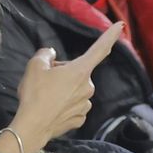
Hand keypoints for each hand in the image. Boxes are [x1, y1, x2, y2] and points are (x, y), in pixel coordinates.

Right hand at [11, 21, 121, 149]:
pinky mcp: (80, 119)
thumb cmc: (35, 94)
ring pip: (75, 90)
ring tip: (46, 96)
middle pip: (78, 72)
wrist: (32, 126)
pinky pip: (73, 106)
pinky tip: (52, 108)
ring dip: (63, 89)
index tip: (120, 26)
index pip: (99, 49)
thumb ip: (45, 54)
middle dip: (64, 72)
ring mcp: (85, 104)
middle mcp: (88, 87)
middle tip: (46, 80)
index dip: (110, 36)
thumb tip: (51, 54)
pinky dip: (64, 106)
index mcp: (80, 71)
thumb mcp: (35, 66)